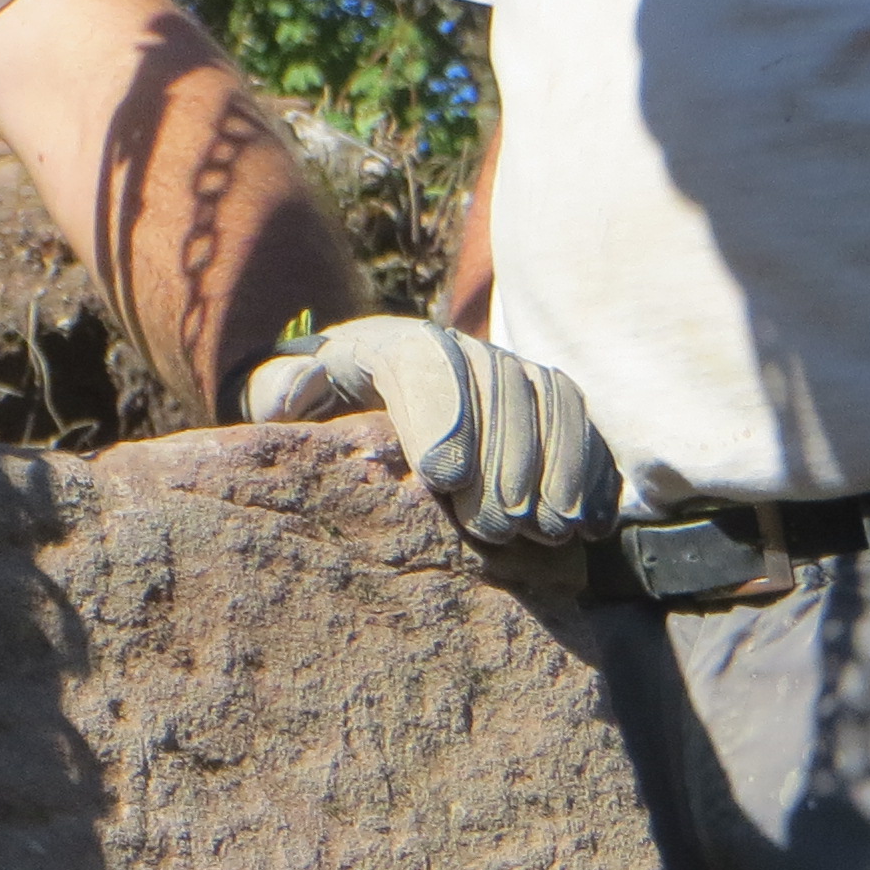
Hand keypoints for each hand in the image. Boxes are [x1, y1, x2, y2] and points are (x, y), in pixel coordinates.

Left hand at [241, 317, 620, 547]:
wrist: (353, 388)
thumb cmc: (311, 401)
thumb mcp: (276, 390)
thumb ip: (277, 388)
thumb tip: (294, 392)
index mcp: (390, 341)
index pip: (422, 362)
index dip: (439, 415)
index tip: (442, 480)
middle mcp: (458, 345)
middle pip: (496, 383)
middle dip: (504, 457)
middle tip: (500, 527)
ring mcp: (508, 368)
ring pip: (548, 398)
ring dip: (558, 464)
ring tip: (550, 528)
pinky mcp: (544, 399)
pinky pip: (581, 422)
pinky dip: (592, 469)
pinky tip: (592, 523)